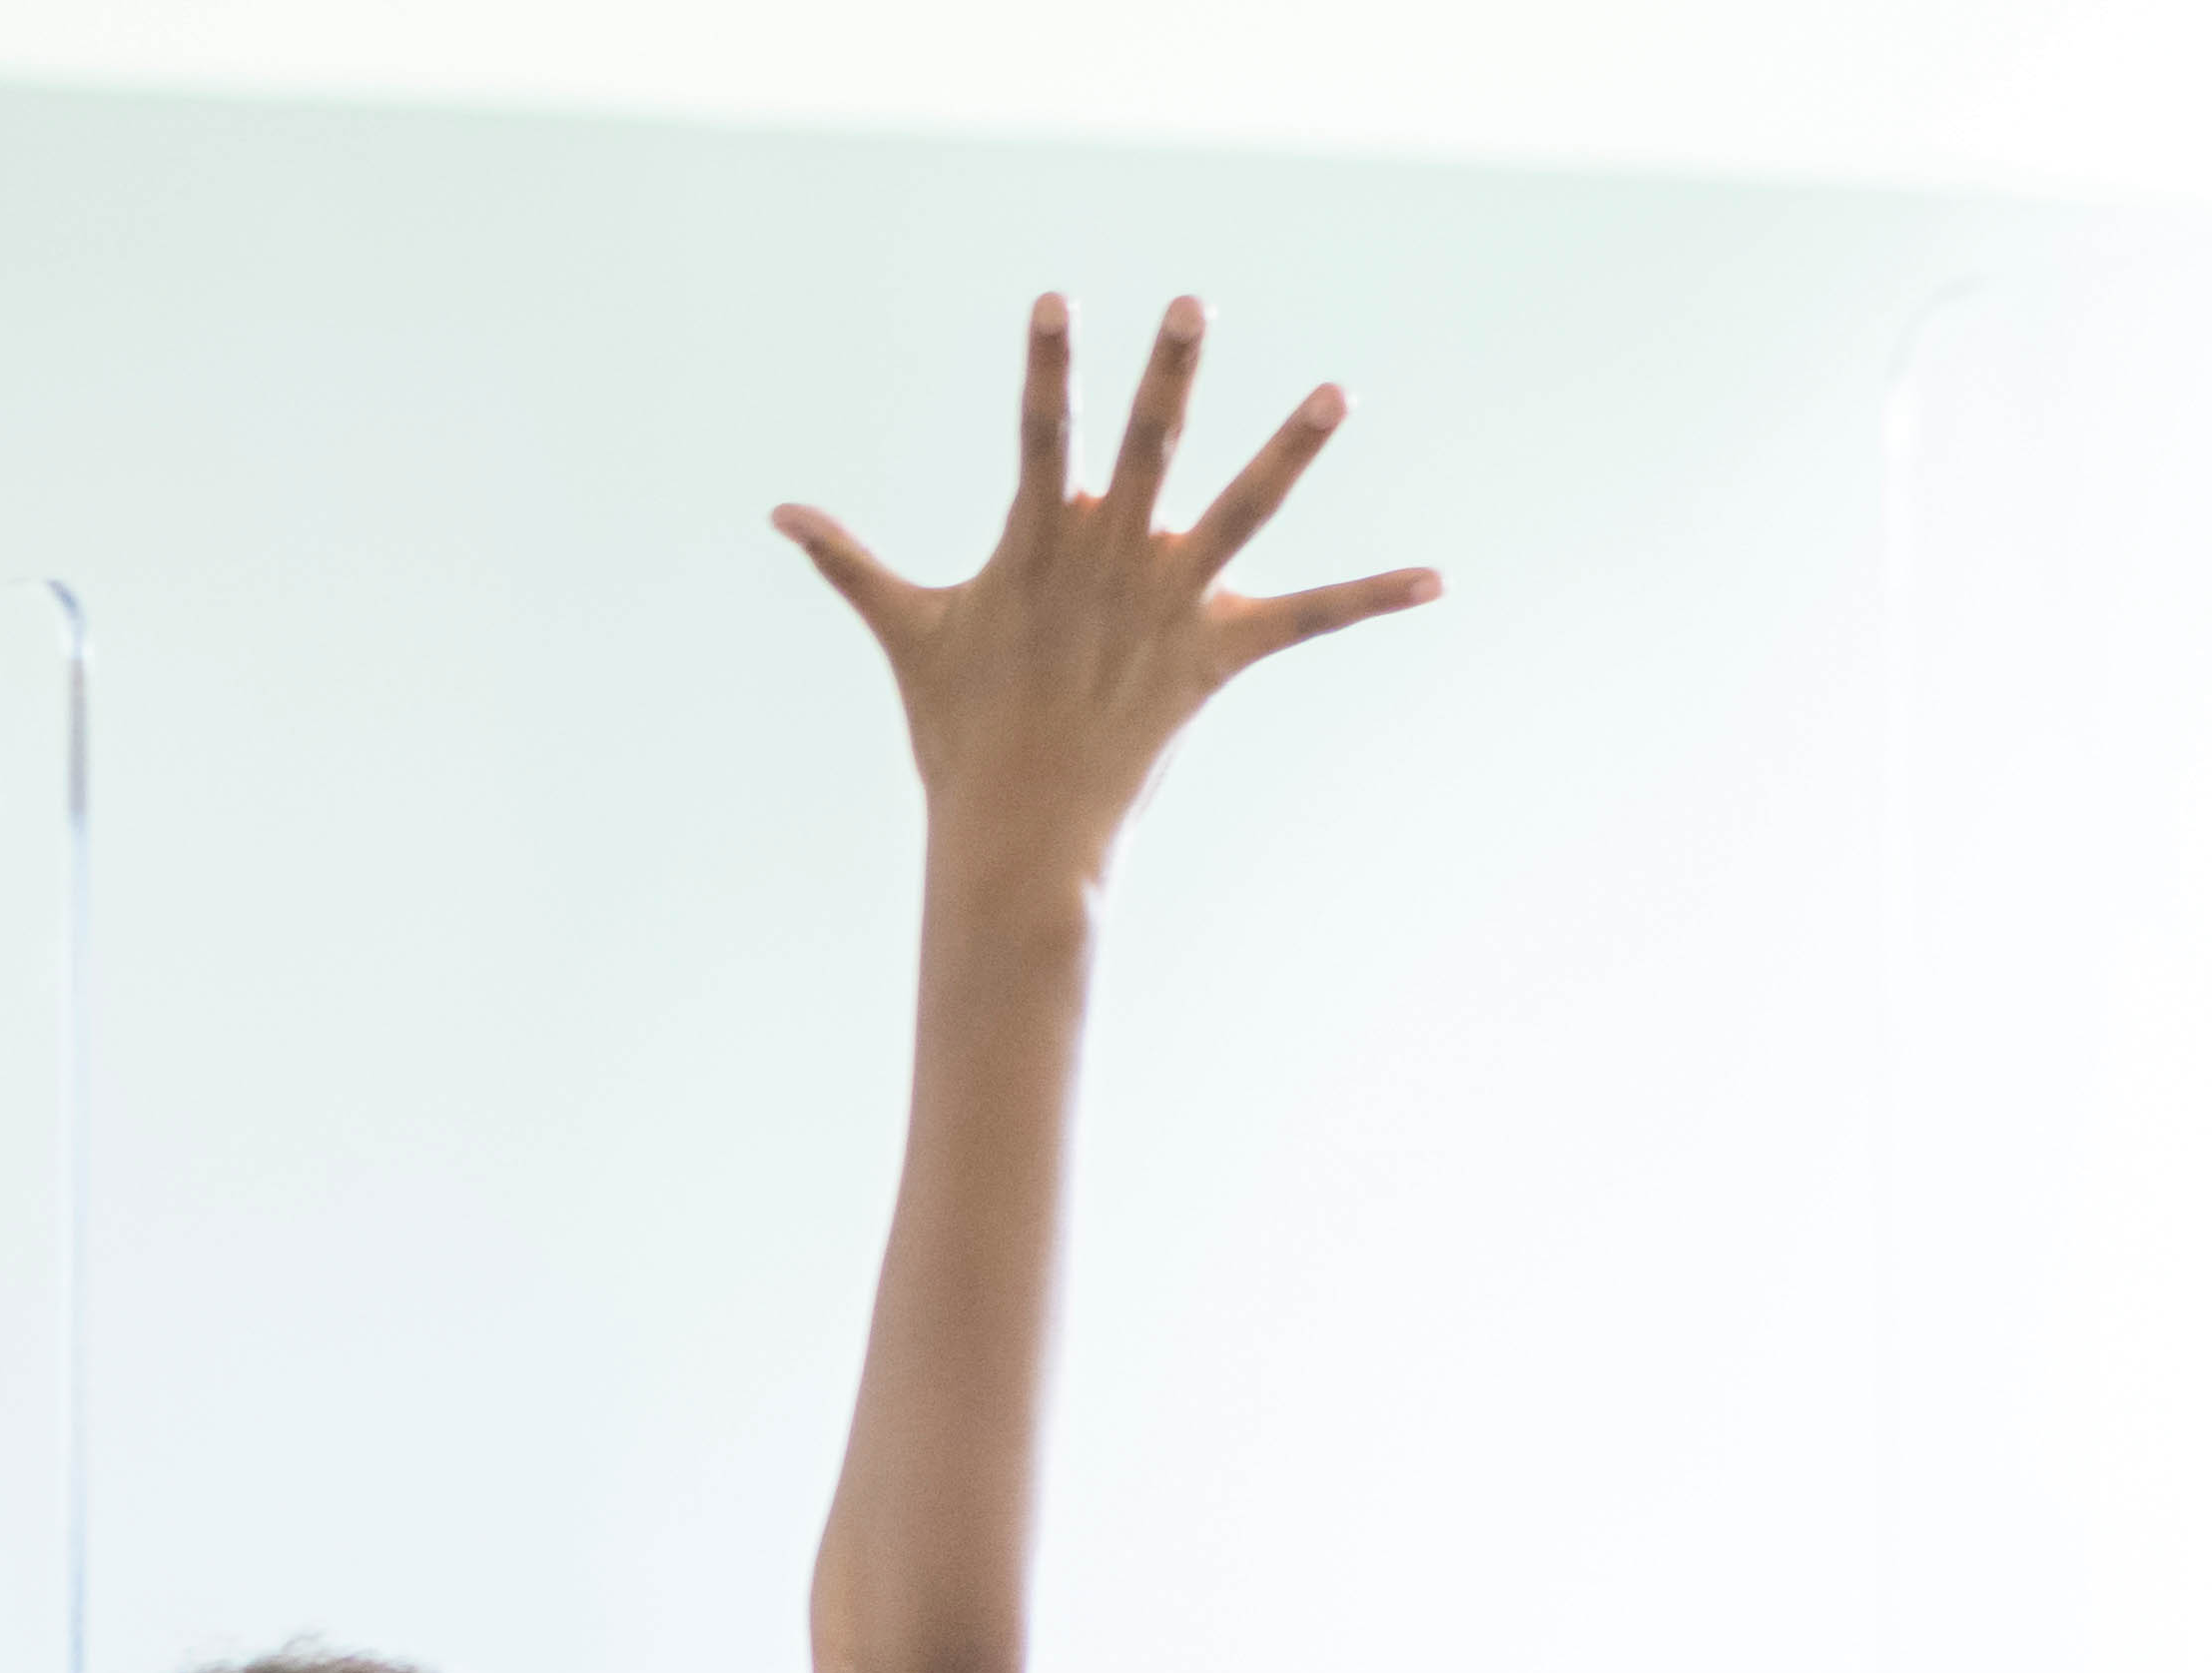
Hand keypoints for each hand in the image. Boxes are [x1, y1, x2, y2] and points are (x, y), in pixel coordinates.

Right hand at [779, 297, 1439, 893]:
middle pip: (1144, 452)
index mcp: (1038, 547)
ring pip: (1240, 513)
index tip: (1055, 298)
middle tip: (1190, 303)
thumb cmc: (959, 728)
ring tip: (1337, 391)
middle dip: (1166, 377)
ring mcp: (1167, 606)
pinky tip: (1435, 581)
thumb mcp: (906, 633)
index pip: (1038, 436)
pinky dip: (1369, 598)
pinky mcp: (1214, 654)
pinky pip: (1305, 619)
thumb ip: (847, 563)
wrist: (1016, 834)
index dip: (1047, 367)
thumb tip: (775, 513)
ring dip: (1290, 452)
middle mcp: (1109, 564)